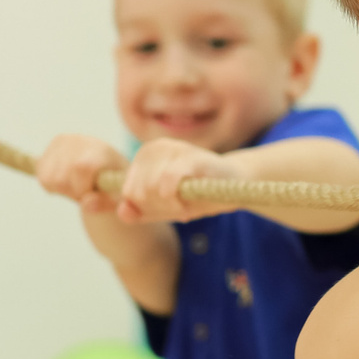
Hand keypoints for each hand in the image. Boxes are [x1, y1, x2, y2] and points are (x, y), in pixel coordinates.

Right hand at [36, 134, 127, 213]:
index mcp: (100, 149)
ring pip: (50, 179)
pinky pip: (43, 178)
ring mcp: (61, 143)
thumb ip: (105, 203)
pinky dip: (53, 186)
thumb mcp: (118, 197)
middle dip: (74, 193)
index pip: (81, 168)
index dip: (83, 189)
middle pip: (62, 179)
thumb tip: (86, 204)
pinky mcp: (49, 149)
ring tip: (79, 184)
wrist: (108, 166)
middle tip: (87, 190)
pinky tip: (68, 180)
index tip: (93, 192)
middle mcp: (78, 141)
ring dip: (63, 190)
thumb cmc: (115, 184)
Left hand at [118, 138, 243, 224]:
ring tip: (186, 203)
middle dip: (158, 208)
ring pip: (150, 188)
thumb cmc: (197, 194)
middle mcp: (156, 147)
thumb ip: (139, 212)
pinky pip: (168, 182)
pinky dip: (176, 201)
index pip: (128, 191)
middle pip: (138, 192)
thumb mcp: (164, 207)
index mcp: (145, 155)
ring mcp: (174, 149)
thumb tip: (122, 212)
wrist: (236, 184)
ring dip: (169, 206)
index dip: (145, 207)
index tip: (166, 207)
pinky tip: (188, 204)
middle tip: (179, 206)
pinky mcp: (192, 157)